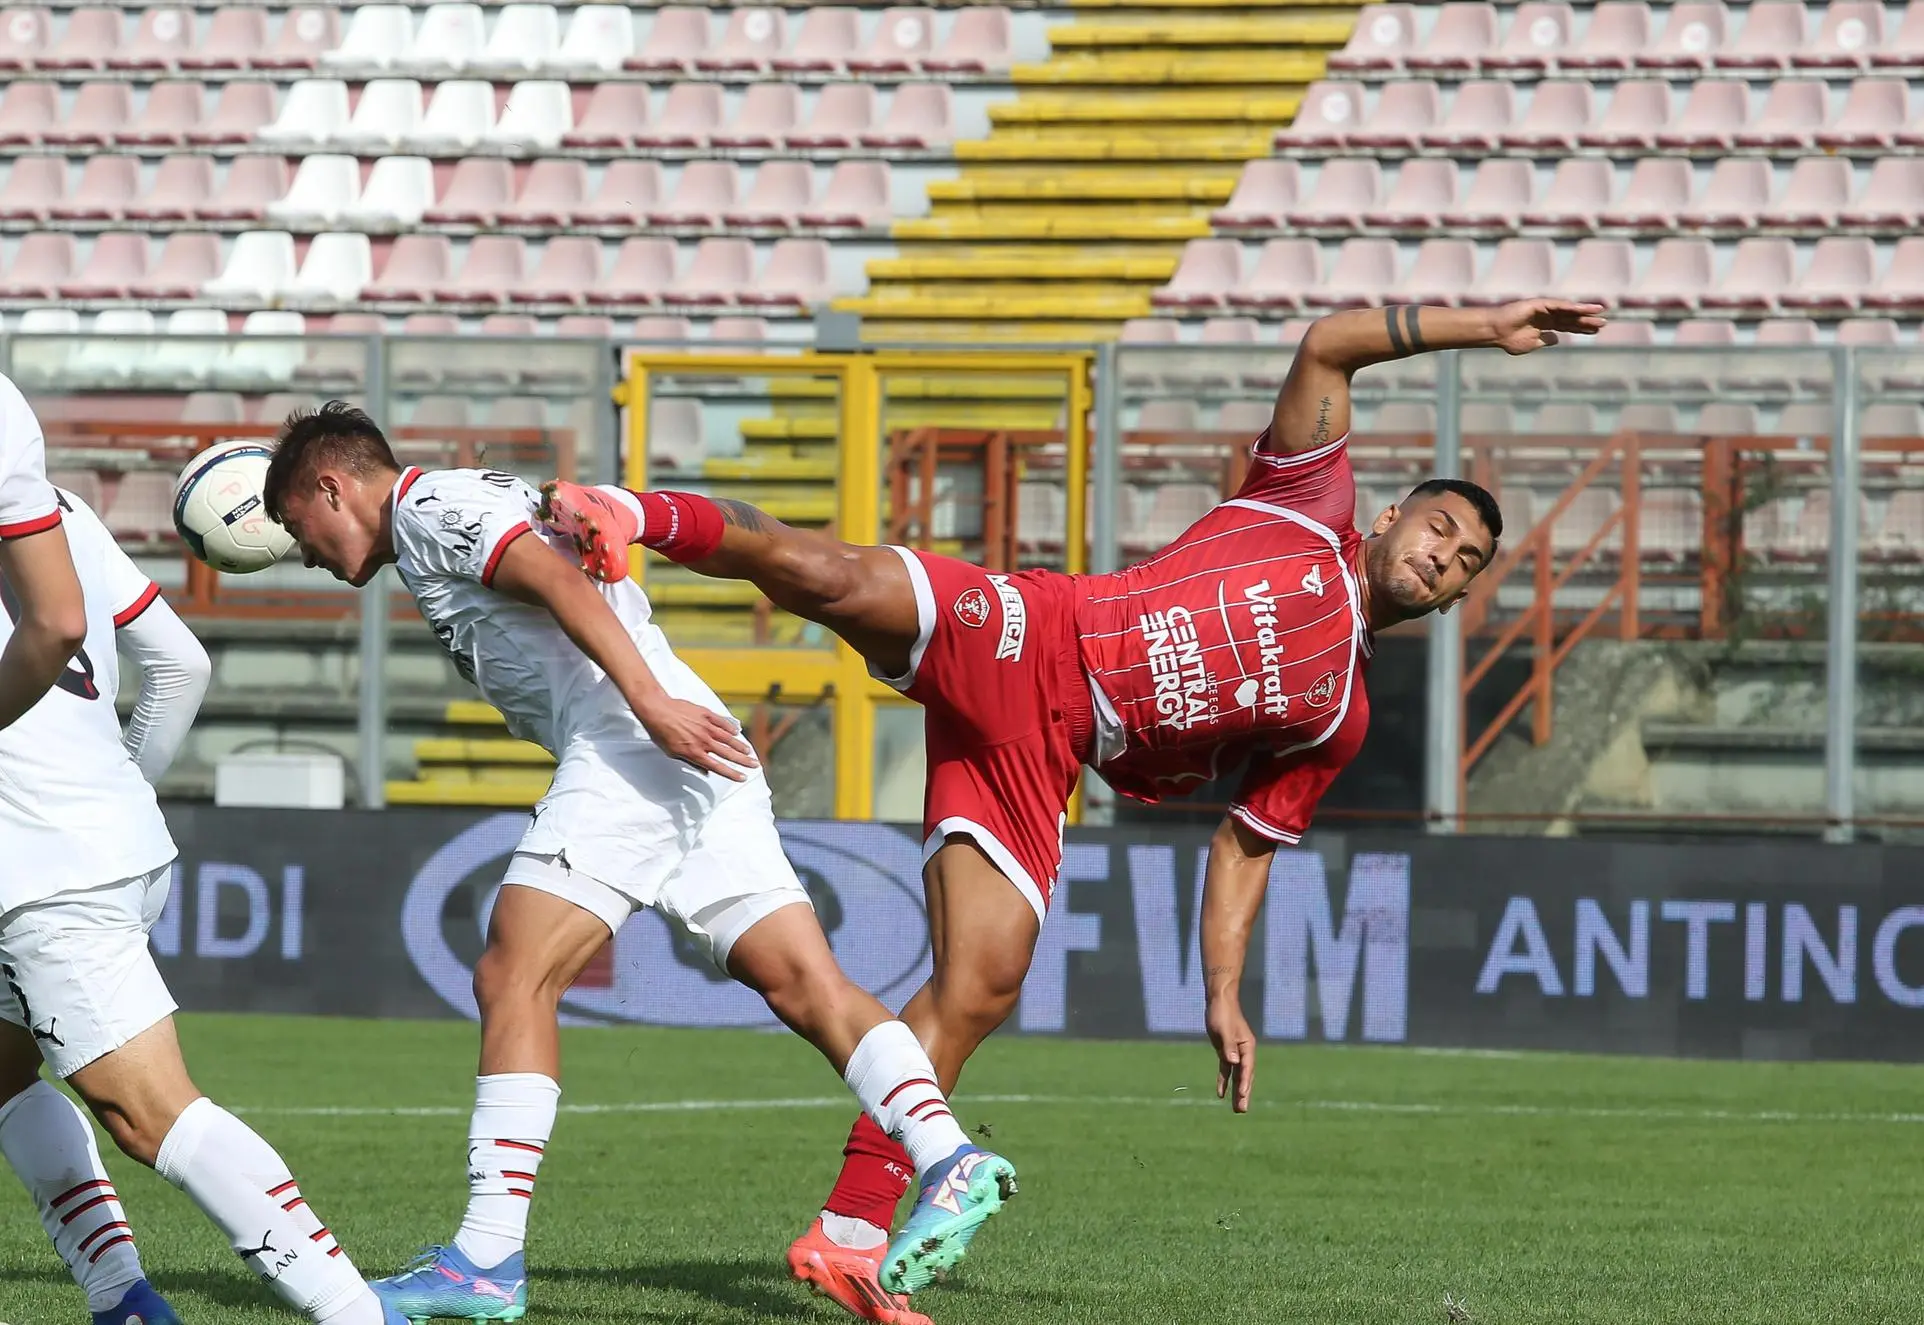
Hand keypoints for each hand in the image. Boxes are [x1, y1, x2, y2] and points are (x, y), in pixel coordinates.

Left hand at [636, 696, 758, 780]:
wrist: (657, 710)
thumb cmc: (661, 733)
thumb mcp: (672, 753)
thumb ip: (691, 762)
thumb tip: (705, 771)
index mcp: (695, 753)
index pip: (718, 767)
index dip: (732, 773)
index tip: (743, 777)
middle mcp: (704, 741)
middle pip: (728, 754)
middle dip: (743, 761)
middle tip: (755, 765)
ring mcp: (706, 726)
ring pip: (728, 738)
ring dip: (740, 746)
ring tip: (749, 752)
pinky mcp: (706, 714)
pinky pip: (722, 722)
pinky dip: (731, 728)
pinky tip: (737, 731)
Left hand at [1206, 996, 1256, 1113]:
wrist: (1219, 1000)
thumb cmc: (1222, 1013)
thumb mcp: (1224, 1029)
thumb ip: (1228, 1046)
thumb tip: (1234, 1062)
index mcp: (1246, 1046)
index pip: (1246, 1068)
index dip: (1244, 1082)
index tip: (1241, 1095)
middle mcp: (1243, 1052)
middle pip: (1245, 1076)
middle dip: (1244, 1093)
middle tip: (1242, 1110)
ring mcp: (1235, 1052)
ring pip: (1237, 1076)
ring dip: (1236, 1091)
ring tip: (1237, 1109)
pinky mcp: (1225, 1051)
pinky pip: (1226, 1070)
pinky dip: (1224, 1081)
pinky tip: (1221, 1094)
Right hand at [1491, 299, 1607, 354]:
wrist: (1495, 332)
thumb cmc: (1508, 339)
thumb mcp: (1531, 344)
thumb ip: (1545, 341)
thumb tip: (1556, 338)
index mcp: (1546, 326)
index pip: (1568, 326)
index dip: (1582, 328)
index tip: (1597, 330)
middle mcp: (1547, 316)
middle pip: (1572, 318)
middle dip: (1587, 320)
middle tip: (1605, 323)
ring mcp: (1544, 309)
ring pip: (1568, 310)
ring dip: (1584, 311)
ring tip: (1600, 312)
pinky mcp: (1540, 303)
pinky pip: (1558, 305)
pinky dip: (1571, 307)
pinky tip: (1583, 308)